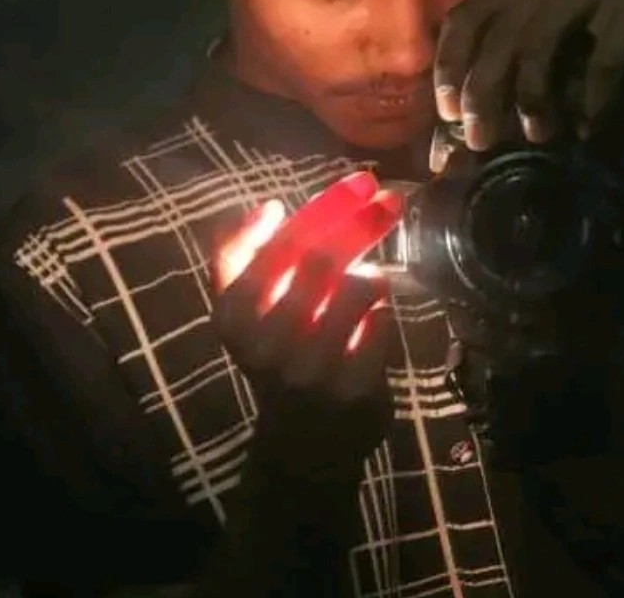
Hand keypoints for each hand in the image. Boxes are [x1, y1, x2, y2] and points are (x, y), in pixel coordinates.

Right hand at [211, 171, 402, 484]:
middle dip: (362, 220)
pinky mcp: (351, 391)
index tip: (359, 181)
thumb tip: (267, 207)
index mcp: (233, 315)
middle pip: (321, 258)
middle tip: (390, 198)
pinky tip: (375, 313)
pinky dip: (382, 310)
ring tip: (371, 277)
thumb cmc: (277, 354)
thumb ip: (240, 255)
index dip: (324, 207)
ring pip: (355, 288)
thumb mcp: (244, 310)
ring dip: (371, 273)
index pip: (277, 243)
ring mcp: (309, 370)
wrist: (302, 441)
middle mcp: (265, 344)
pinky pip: (380, 325)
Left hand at [432, 0, 623, 192]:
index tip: (449, 113)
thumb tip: (455, 124)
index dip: (449, 67)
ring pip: (540, 42)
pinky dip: (590, 99)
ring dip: (532, 96)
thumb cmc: (601, 50)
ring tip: (537, 135)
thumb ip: (503, 72)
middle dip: (485, 93)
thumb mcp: (545, 56)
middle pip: (497, 33)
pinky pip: (602, 58)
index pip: (464, 18)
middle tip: (483, 140)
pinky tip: (587, 127)